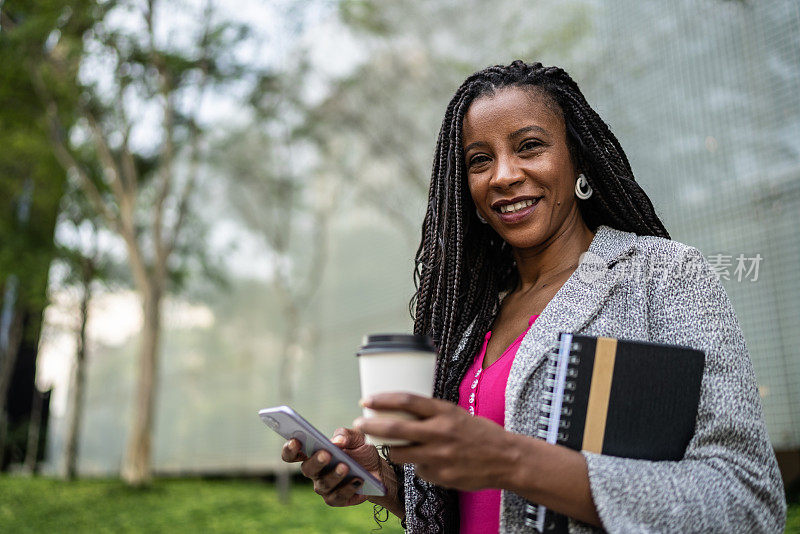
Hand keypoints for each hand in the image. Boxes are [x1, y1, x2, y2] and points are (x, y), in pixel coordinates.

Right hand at [281, 427, 382, 506]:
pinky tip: (358, 479)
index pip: (293, 454)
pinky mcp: (336, 499)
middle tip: (326, 454)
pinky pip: (337, 496)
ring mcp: (324, 487)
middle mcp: (315, 472)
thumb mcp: (357, 437)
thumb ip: (345, 435)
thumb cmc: (361, 451)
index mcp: (314, 453)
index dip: (290, 449)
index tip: (295, 441)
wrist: (377, 469)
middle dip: (316, 461)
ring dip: (334, 475)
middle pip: (307, 469)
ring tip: (345, 467)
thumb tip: (337, 441)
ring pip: (323, 484)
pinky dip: (348, 487)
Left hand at [353, 393, 520, 490]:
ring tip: (387, 444)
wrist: (505, 459)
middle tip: (359, 423)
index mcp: (445, 413)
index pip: (407, 401)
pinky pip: (418, 469)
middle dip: (371, 426)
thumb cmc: (479, 433)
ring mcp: (439, 457)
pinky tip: (430, 461)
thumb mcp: (456, 414)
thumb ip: (431, 414)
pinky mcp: (439, 476)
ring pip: (399, 453)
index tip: (367, 400)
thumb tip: (400, 411)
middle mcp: (440, 433)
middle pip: (395, 429)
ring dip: (389, 449)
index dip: (383, 400)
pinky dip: (417, 464)